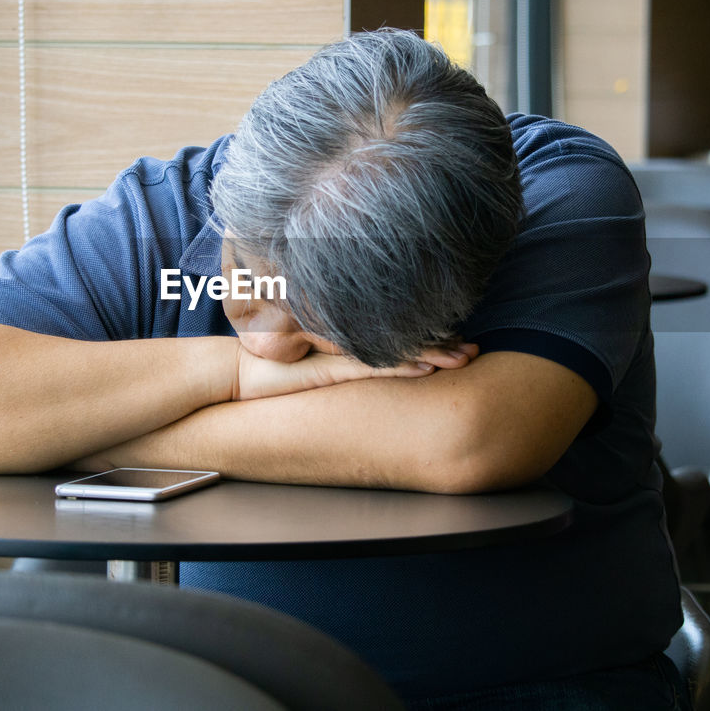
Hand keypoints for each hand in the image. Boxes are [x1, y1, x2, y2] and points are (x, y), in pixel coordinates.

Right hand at [231, 342, 478, 400]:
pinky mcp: (330, 368)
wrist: (235, 374)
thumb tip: (363, 357)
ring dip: (435, 353)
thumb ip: (333, 356)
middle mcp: (349, 345)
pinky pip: (373, 365)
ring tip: (466, 356)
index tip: (457, 338)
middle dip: (442, 342)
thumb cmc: (268, 371)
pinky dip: (402, 366)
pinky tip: (427, 367)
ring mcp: (342, 355)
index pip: (397, 336)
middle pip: (405, 340)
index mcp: (347, 342)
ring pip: (397, 351)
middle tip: (474, 347)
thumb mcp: (306, 364)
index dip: (428, 338)